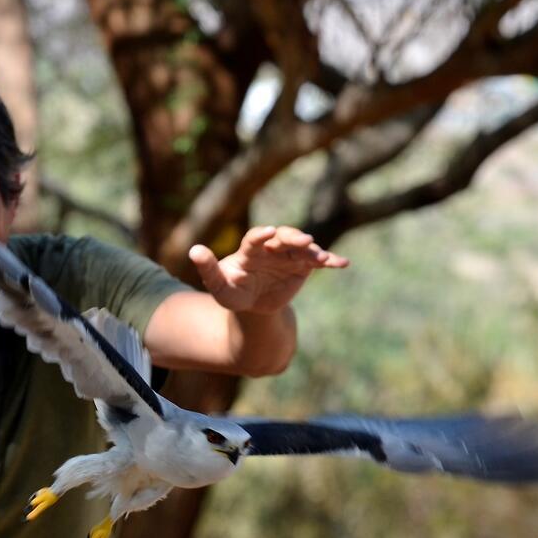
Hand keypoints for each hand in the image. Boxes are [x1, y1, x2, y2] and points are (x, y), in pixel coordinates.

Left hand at [190, 225, 348, 313]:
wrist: (252, 304)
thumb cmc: (233, 292)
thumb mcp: (219, 286)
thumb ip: (208, 269)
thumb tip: (193, 250)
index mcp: (250, 250)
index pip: (255, 238)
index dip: (262, 235)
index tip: (269, 233)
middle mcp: (272, 248)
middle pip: (283, 237)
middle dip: (293, 237)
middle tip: (303, 241)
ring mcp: (289, 256)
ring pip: (303, 248)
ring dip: (313, 251)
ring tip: (321, 258)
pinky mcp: (303, 267)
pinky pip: (318, 261)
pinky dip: (330, 260)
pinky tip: (343, 263)